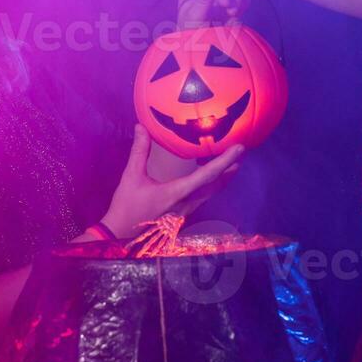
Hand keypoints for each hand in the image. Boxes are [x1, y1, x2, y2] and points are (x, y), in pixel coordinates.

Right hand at [99, 125, 243, 237]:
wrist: (120, 235)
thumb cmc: (126, 206)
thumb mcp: (131, 177)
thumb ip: (139, 151)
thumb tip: (141, 127)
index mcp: (177, 193)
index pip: (207, 175)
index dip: (224, 161)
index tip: (239, 149)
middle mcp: (187, 203)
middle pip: (215, 185)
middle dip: (230, 169)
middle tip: (241, 153)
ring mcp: (186, 211)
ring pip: (211, 192)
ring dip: (222, 177)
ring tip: (230, 163)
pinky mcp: (182, 214)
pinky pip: (203, 197)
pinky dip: (211, 184)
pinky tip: (207, 176)